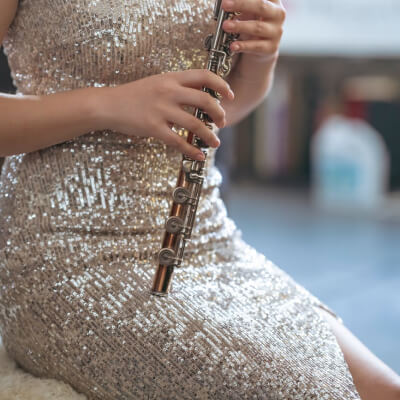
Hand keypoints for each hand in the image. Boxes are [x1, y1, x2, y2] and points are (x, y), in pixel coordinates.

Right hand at [98, 69, 234, 160]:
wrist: (108, 104)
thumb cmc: (134, 95)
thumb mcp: (157, 83)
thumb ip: (178, 87)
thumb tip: (201, 98)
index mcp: (171, 78)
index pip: (204, 75)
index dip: (221, 85)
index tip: (230, 96)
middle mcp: (168, 91)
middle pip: (205, 100)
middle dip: (219, 113)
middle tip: (222, 123)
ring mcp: (161, 110)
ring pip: (195, 124)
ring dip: (210, 136)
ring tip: (215, 143)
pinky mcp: (153, 128)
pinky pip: (178, 141)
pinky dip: (191, 150)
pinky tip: (198, 155)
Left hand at [221, 0, 285, 60]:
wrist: (263, 46)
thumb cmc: (255, 22)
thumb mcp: (250, 10)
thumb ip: (242, 5)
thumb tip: (226, 2)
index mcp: (273, 1)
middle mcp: (278, 14)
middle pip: (261, 7)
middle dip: (241, 4)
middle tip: (225, 5)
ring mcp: (276, 32)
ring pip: (257, 27)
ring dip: (239, 26)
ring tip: (225, 26)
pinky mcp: (271, 47)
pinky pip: (256, 46)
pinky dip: (243, 46)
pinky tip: (233, 45)